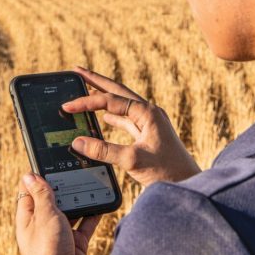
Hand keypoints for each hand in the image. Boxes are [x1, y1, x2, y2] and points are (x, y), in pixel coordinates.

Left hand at [15, 173, 100, 254]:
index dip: (40, 174)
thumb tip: (30, 175)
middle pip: (54, 198)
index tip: (53, 158)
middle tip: (79, 166)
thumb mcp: (45, 217)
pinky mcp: (75, 245)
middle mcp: (42, 224)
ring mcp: (60, 235)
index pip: (31, 189)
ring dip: (81, 199)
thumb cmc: (47, 254)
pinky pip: (85, 224)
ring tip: (93, 180)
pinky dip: (93, 214)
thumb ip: (42, 195)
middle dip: (65, 185)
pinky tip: (102, 203)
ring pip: (72, 210)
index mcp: (28, 216)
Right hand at [62, 65, 200, 188]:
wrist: (187, 184)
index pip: (111, 101)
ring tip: (86, 89)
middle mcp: (149, 113)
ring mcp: (149, 123)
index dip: (87, 101)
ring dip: (103, 98)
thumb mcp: (132, 160)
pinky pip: (125, 120)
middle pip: (117, 91)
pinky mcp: (147, 135)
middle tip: (76, 70)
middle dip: (96, 81)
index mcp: (147, 113)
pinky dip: (111, 117)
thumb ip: (104, 151)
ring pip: (120, 105)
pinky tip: (103, 118)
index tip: (67, 106)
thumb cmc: (167, 172)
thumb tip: (78, 142)